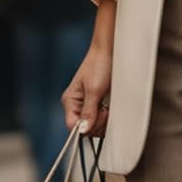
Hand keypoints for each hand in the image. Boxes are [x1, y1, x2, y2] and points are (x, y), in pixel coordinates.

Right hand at [62, 18, 113, 138]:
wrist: (111, 51)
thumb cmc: (99, 65)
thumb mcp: (94, 90)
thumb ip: (89, 111)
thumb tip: (83, 130)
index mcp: (70, 101)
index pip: (72, 126)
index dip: (85, 128)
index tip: (97, 120)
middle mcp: (77, 105)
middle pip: (84, 128)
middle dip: (97, 123)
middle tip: (105, 109)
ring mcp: (87, 105)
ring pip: (94, 125)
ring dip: (104, 119)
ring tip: (108, 106)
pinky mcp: (98, 104)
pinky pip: (102, 118)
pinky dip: (108, 115)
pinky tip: (110, 106)